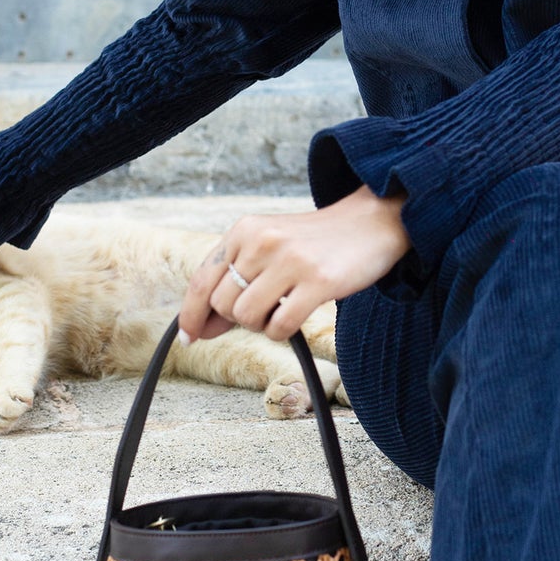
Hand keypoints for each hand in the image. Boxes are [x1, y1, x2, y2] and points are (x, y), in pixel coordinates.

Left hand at [178, 184, 411, 343]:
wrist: (370, 223)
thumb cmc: (313, 242)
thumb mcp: (268, 246)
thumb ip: (235, 280)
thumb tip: (201, 328)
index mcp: (245, 229)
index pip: (202, 279)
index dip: (191, 314)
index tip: (189, 337)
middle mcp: (262, 241)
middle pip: (222, 304)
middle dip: (238, 317)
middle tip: (266, 307)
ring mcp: (291, 261)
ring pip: (246, 317)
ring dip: (261, 324)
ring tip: (283, 306)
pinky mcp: (318, 282)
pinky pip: (280, 326)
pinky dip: (282, 330)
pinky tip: (297, 313)